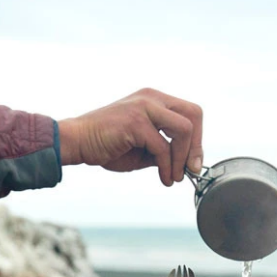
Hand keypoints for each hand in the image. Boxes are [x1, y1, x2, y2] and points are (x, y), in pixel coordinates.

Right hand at [58, 88, 202, 185]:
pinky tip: (163, 178)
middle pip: (194, 115)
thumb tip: (187, 164)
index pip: (191, 113)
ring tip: (173, 177)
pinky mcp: (136, 121)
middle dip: (196, 147)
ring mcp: (144, 107)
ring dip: (182, 159)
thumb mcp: (144, 149)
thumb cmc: (108, 146)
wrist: (78, 142)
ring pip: (184, 130)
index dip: (197, 140)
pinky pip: (163, 147)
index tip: (193, 163)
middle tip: (190, 170)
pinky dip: (167, 167)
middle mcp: (151, 98)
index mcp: (154, 100)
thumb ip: (164, 150)